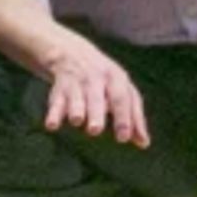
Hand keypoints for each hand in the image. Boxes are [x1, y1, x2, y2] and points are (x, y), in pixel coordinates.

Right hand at [44, 29, 149, 145]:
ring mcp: (77, 81)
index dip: (123, 118)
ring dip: (76, 108)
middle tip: (95, 130)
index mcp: (116, 78)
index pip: (121, 98)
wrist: (72, 52)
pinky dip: (54, 112)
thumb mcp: (121, 90)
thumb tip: (144, 144)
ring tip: (77, 121)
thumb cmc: (104, 80)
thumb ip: (133, 117)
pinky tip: (52, 125)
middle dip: (97, 113)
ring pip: (76, 96)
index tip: (123, 138)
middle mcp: (96, 78)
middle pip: (97, 97)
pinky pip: (56, 100)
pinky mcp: (60, 86)